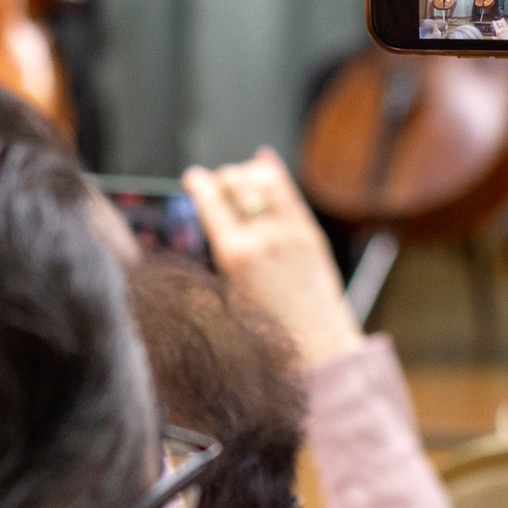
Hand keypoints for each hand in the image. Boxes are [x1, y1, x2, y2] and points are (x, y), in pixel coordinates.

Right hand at [182, 148, 362, 368]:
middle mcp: (263, 237)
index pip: (211, 201)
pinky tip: (264, 161)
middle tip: (218, 183)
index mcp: (235, 256)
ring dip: (248, 174)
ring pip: (264, 180)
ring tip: (240, 181)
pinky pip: (290, 192)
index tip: (192, 177)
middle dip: (223, 178)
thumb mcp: (226, 298)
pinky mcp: (311, 234)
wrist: (315, 346)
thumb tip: (195, 233)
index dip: (198, 183)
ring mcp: (290, 232)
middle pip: (236, 184)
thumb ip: (212, 260)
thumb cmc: (265, 332)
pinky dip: (275, 172)